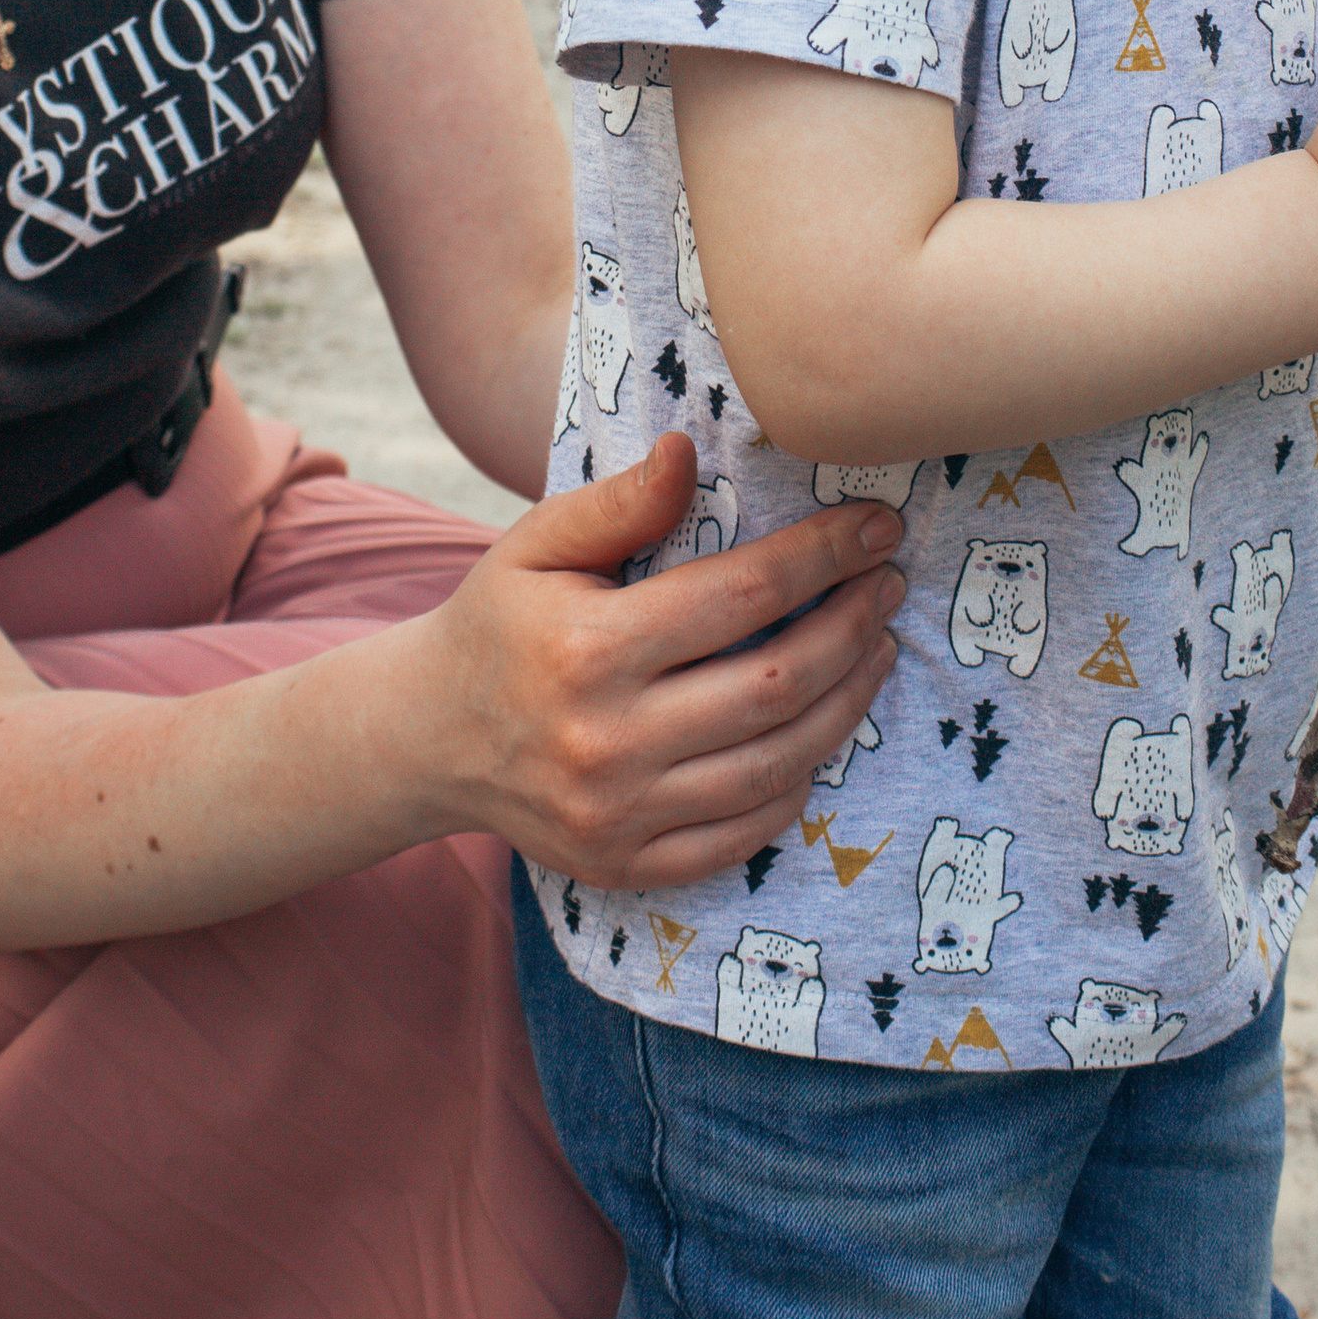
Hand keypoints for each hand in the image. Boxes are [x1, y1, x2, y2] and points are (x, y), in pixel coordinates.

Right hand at [416, 434, 904, 892]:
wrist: (429, 738)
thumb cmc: (498, 623)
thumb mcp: (537, 544)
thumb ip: (618, 503)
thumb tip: (690, 452)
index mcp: (590, 648)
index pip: (741, 595)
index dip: (822, 556)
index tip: (875, 526)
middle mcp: (608, 740)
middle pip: (776, 683)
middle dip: (851, 628)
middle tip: (887, 587)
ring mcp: (621, 814)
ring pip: (775, 763)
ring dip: (845, 704)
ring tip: (875, 651)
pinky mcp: (630, 866)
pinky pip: (745, 833)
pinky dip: (796, 782)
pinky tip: (819, 731)